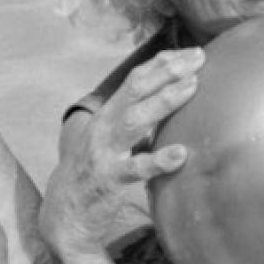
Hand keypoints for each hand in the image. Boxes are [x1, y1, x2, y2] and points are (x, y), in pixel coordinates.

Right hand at [44, 49, 201, 263]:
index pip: (136, 79)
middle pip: (136, 90)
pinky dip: (158, 160)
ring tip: (191, 88)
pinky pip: (136, 168)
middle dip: (167, 71)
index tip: (192, 52)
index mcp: (107, 114)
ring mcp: (105, 152)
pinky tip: (181, 154)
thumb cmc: (96, 169)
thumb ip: (136, 118)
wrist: (64, 211)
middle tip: (199, 59)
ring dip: (164, 101)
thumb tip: (172, 99)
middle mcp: (104, 126)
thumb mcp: (111, 137)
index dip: (163, 62)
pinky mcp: (110, 180)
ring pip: (135, 120)